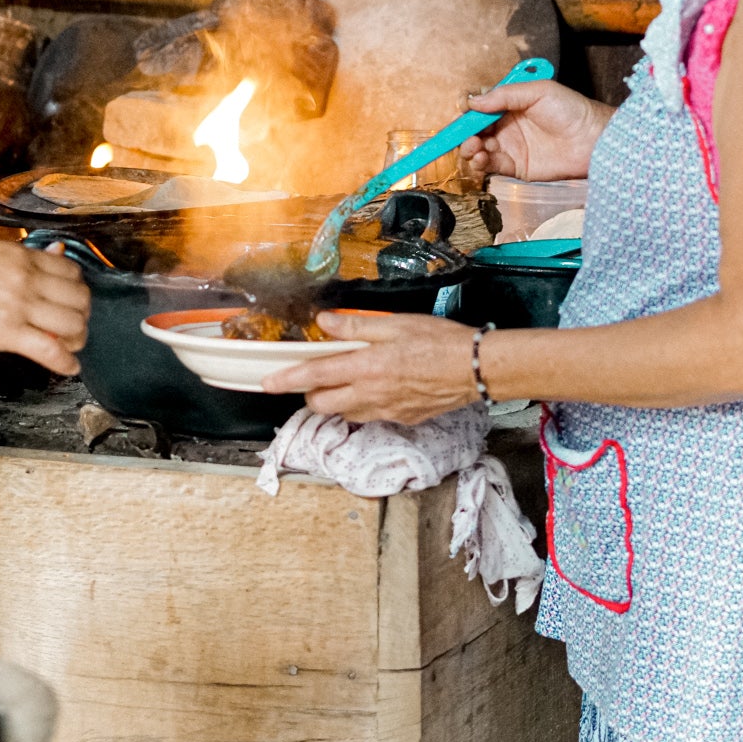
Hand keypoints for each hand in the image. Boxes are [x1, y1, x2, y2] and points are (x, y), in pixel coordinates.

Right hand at [0, 241, 89, 374]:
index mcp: (22, 256)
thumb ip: (25, 255)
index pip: (71, 270)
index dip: (76, 288)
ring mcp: (19, 305)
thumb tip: (57, 251)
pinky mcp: (7, 333)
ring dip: (77, 338)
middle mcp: (26, 278)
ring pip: (72, 324)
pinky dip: (66, 362)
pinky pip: (50, 350)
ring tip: (69, 346)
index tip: (71, 300)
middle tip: (73, 325)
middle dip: (81, 314)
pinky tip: (69, 367)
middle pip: (79, 297)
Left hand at [260, 311, 485, 424]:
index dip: (287, 379)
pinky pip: (370, 416)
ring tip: (348, 379)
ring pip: (345, 413)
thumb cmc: (440, 341)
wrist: (475, 369)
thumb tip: (325, 322)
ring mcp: (385, 411)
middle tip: (317, 374)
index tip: (267, 383)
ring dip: (336, 399)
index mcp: (366, 367)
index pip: (315, 375)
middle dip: (310, 393)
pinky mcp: (401, 419)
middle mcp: (371, 394)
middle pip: (322, 404)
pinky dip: (362, 405)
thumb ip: (356, 326)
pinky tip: (377, 388)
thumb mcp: (396, 324)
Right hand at [457, 77, 610, 181]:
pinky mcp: (515, 167)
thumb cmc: (571, 109)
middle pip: (474, 130)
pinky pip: (491, 166)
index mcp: (509, 105)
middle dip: (464, 132)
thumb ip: (505, 95)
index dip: (468, 109)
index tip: (464, 111)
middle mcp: (506, 126)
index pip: (480, 107)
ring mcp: (510, 147)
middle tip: (466, 136)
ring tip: (474, 148)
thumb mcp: (538, 91)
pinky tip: (481, 159)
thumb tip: (474, 102)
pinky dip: (480, 163)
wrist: (593, 139)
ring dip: (469, 149)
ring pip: (478, 149)